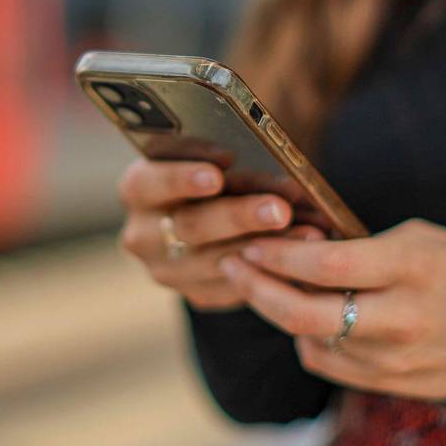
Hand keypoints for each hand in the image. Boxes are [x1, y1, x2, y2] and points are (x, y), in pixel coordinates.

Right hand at [116, 157, 324, 310]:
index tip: (218, 171)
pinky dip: (271, 271)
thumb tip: (265, 155)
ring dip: (265, 247)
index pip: (148, 182)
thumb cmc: (217, 166)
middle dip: (239, 216)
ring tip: (308, 232)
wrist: (217, 208)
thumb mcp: (211, 151)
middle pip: (189, 227)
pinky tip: (305, 255)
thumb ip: (227, 152)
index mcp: (138, 188)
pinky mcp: (197, 293)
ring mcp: (168, 269)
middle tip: (279, 209)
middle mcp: (143, 233)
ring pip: (216, 262)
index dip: (181, 177)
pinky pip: (234, 288)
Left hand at [217, 218, 445, 400]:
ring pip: (309, 340)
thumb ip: (363, 245)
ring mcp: (395, 359)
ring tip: (264, 284)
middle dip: (257, 289)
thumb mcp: (422, 238)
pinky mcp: (391, 385)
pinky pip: (328, 364)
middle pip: (305, 314)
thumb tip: (301, 246)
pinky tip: (306, 317)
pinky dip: (307, 339)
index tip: (252, 240)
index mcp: (411, 268)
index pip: (327, 265)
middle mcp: (401, 318)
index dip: (279, 254)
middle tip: (233, 264)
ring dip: (278, 312)